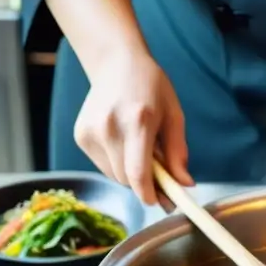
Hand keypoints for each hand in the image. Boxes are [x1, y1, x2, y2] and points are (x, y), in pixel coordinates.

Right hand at [74, 49, 192, 205]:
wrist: (115, 63)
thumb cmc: (151, 87)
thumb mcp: (174, 116)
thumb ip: (178, 153)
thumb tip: (184, 185)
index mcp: (137, 121)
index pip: (137, 174)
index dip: (149, 195)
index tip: (160, 202)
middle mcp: (109, 128)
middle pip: (126, 179)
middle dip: (144, 185)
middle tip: (160, 178)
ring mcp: (91, 132)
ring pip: (114, 175)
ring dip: (130, 174)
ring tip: (140, 152)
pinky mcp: (81, 136)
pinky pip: (103, 165)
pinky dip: (117, 164)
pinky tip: (123, 144)